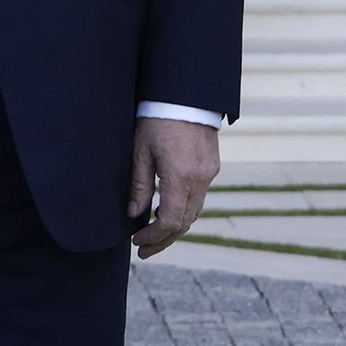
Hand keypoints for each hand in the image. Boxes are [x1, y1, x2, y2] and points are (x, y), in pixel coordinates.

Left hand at [128, 117, 219, 259]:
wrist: (185, 95)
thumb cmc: (157, 119)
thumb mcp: (140, 151)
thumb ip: (139, 185)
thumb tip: (133, 214)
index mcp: (180, 176)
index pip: (170, 221)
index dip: (153, 236)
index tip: (137, 241)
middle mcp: (200, 179)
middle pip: (185, 223)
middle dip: (164, 240)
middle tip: (144, 250)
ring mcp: (209, 174)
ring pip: (195, 212)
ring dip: (175, 228)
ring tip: (154, 237)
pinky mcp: (211, 167)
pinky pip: (199, 197)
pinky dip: (184, 211)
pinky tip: (168, 214)